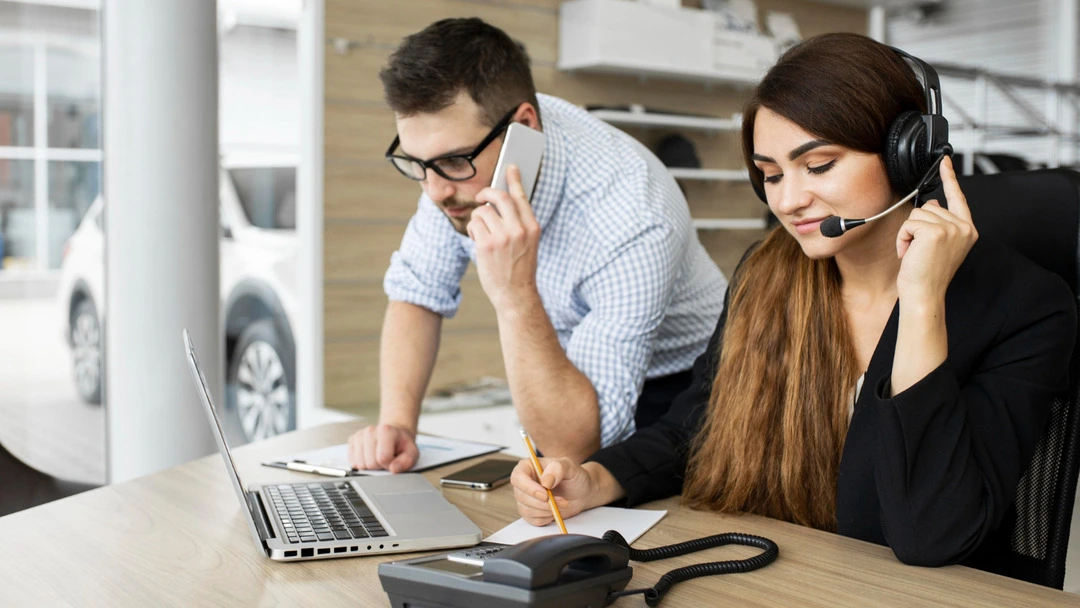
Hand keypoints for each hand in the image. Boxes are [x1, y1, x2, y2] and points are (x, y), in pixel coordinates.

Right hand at [346, 423, 417, 472]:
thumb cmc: (402, 444)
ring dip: (370, 466)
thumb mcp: (412, 452)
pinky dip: (362, 464)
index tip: (394, 460)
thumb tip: (394, 469)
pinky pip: (353, 463)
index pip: (382, 458)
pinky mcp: (352, 441)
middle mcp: (370, 430)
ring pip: (360, 464)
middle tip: (387, 459)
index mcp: (386, 430)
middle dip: (379, 466)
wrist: (394, 434)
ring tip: (378, 457)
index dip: (390, 465)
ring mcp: (359, 435)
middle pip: (370, 463)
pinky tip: (370, 457)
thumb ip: (407, 461)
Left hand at [468, 165, 540, 310]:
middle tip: (482, 196)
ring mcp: (503, 237)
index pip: (521, 197)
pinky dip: (473, 229)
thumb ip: (519, 224)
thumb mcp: (528, 244)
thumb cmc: (519, 269)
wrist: (516, 295)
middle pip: (500, 197)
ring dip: (478, 217)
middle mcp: (519, 229)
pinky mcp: (487, 245)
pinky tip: (477, 240)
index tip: (510, 167)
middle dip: (487, 192)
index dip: (514, 180)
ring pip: (483, 210)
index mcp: (532, 227)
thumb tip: (501, 202)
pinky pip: (474, 224)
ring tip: (481, 230)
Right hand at [510, 457, 595, 525]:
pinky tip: (555, 510)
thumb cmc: (573, 476)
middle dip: (542, 503)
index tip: (545, 495)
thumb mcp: (570, 466)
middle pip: (521, 496)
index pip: (518, 477)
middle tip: (561, 501)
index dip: (529, 488)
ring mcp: (525, 498)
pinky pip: (533, 520)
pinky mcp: (530, 512)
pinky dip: (546, 518)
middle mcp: (524, 482)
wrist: (580, 492)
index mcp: (528, 467)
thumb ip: (557, 468)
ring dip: (547, 510)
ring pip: (527, 510)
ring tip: (562, 503)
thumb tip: (545, 481)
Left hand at [895, 156, 977, 302]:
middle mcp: (963, 228)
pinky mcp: (936, 231)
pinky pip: (909, 223)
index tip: (945, 160)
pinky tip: (910, 253)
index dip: (951, 177)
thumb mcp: (939, 245)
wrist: (924, 294)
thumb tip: (933, 203)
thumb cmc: (927, 274)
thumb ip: (941, 223)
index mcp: (967, 230)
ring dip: (908, 233)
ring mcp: (952, 228)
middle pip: (929, 206)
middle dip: (917, 226)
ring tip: (915, 253)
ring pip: (917, 213)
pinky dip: (903, 238)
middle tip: (920, 250)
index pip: (958, 197)